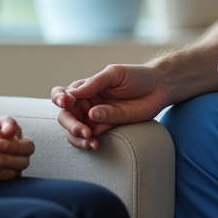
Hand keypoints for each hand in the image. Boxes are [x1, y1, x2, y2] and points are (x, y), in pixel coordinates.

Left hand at [0, 116, 34, 180]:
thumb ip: (7, 123)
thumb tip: (10, 131)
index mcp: (24, 144)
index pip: (28, 147)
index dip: (14, 147)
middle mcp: (21, 158)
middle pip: (22, 163)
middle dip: (6, 160)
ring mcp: (13, 170)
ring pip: (12, 174)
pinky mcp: (3, 179)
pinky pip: (1, 182)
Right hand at [51, 64, 170, 150]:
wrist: (158, 88)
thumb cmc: (135, 76)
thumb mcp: (114, 74)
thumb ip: (95, 83)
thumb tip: (74, 97)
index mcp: (84, 88)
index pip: (62, 94)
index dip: (59, 99)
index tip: (66, 102)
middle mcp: (85, 103)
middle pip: (65, 116)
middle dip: (70, 123)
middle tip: (82, 129)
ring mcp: (94, 118)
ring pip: (73, 131)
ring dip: (77, 137)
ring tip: (89, 139)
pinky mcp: (105, 129)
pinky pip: (89, 139)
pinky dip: (88, 143)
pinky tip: (95, 144)